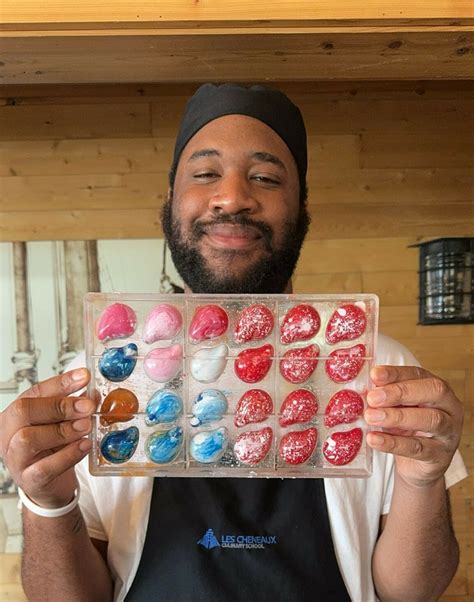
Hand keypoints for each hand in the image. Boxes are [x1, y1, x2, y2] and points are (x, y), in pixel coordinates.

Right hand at [0, 368, 96, 508]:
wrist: (50, 485)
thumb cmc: (53, 449)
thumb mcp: (62, 422)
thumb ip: (75, 407)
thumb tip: (93, 393)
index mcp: (16, 415)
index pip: (34, 392)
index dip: (60, 383)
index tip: (84, 376)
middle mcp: (9, 435)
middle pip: (24, 411)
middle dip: (59, 405)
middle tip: (87, 405)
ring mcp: (16, 459)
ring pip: (28, 439)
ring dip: (63, 430)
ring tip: (86, 426)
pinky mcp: (29, 480)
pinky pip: (44, 467)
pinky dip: (68, 455)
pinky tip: (84, 445)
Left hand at [365, 365, 463, 487]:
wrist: (417, 465)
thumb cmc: (407, 429)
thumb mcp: (397, 408)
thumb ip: (385, 397)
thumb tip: (365, 389)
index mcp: (436, 389)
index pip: (419, 374)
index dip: (396, 373)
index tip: (374, 375)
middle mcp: (449, 407)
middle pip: (433, 391)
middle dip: (400, 392)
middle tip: (372, 398)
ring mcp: (448, 432)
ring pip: (430, 420)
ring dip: (397, 417)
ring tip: (371, 417)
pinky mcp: (440, 456)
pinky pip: (418, 448)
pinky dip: (393, 443)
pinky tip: (374, 439)